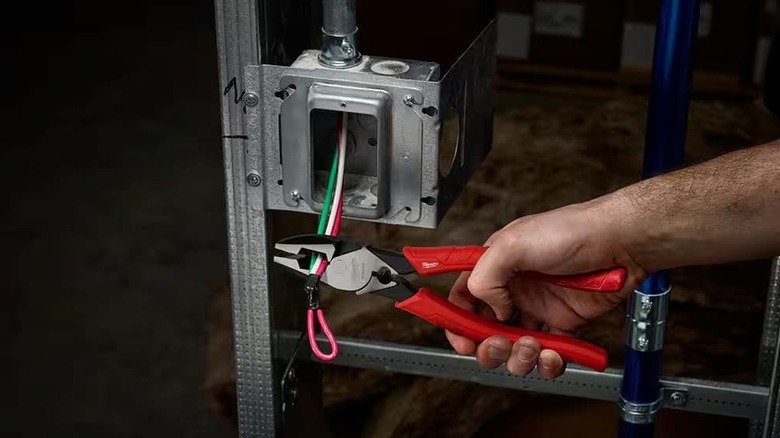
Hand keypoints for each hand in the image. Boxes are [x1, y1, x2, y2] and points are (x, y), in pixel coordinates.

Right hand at [446, 198, 644, 377]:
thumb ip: (485, 277)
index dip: (456, 321)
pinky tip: (552, 354)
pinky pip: (546, 353)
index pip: (463, 297)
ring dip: (519, 356)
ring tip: (532, 346)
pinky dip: (547, 362)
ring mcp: (538, 307)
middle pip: (485, 329)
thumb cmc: (571, 232)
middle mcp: (513, 288)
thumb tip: (490, 309)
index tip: (461, 340)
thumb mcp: (513, 243)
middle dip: (488, 345)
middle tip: (499, 344)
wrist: (620, 244)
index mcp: (495, 266)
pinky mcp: (563, 324)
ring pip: (514, 347)